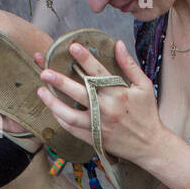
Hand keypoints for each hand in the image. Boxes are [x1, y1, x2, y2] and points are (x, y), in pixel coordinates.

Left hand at [33, 40, 166, 165]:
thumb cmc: (147, 113)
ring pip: (70, 115)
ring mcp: (98, 125)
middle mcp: (106, 109)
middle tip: (44, 71)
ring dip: (53, 103)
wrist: (149, 145)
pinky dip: (60, 119)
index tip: (72, 47)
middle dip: (60, 82)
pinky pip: (72, 129)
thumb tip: (118, 44)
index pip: (98, 72)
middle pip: (79, 93)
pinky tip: (52, 109)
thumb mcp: (144, 86)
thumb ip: (129, 65)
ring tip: (40, 91)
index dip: (85, 58)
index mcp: (119, 94)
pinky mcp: (94, 138)